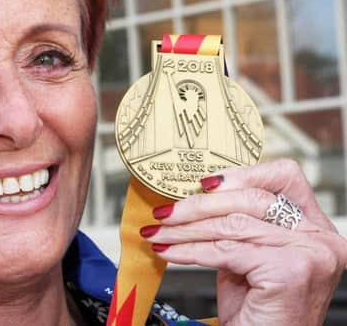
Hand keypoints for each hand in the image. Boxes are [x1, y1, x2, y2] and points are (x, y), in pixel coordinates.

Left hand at [140, 159, 346, 324]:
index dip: (240, 174)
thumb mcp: (249, 254)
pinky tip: (169, 251)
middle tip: (165, 213)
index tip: (202, 183)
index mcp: (314, 226)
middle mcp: (320, 238)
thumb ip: (238, 222)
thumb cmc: (258, 307)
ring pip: (232, 225)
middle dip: (198, 205)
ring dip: (186, 229)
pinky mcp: (290, 271)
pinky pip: (225, 250)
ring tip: (160, 232)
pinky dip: (189, 250)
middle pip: (250, 199)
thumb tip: (196, 192)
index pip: (282, 177)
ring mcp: (310, 254)